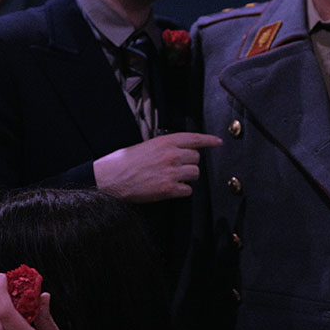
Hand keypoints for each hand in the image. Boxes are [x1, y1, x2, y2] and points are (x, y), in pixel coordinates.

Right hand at [93, 132, 222, 202]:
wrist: (111, 178)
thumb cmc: (125, 162)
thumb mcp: (147, 146)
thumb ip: (167, 147)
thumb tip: (182, 151)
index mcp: (165, 141)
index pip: (194, 139)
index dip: (209, 140)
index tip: (218, 142)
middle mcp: (171, 155)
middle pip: (196, 159)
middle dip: (189, 164)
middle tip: (176, 167)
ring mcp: (171, 172)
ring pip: (195, 174)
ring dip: (186, 177)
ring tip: (171, 178)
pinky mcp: (168, 189)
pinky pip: (187, 190)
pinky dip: (181, 191)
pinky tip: (169, 188)